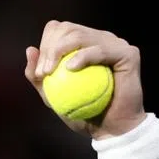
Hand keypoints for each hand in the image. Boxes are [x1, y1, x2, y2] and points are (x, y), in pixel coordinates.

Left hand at [24, 20, 147, 138]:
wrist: (111, 129)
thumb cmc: (82, 113)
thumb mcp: (51, 96)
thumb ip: (37, 74)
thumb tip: (30, 49)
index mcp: (83, 43)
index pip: (59, 29)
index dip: (45, 44)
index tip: (39, 71)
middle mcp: (100, 39)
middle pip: (67, 28)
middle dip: (49, 48)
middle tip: (42, 73)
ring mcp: (114, 44)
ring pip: (80, 35)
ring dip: (59, 51)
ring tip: (50, 72)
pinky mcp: (128, 53)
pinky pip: (101, 49)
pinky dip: (83, 56)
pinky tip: (70, 68)